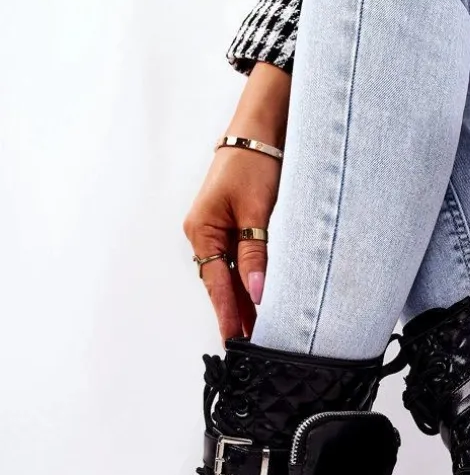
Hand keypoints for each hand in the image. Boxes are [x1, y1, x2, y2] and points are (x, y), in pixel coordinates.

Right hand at [183, 62, 290, 343]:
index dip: (228, 315)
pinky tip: (262, 297)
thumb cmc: (254, 162)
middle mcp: (203, 234)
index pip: (216, 285)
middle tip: (255, 345)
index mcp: (202, 231)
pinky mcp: (232, 224)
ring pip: (230, 274)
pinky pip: (237, 261)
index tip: (237, 341)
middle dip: (237, 313)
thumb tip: (256, 295)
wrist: (261, 130)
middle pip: (220, 284)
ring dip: (245, 299)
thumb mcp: (255, 212)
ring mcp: (216, 230)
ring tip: (262, 329)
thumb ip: (255, 255)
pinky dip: (249, 279)